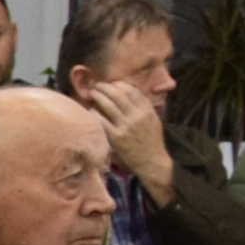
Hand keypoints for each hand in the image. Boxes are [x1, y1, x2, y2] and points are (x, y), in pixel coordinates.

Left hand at [79, 75, 171, 199]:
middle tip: (98, 85)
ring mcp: (126, 127)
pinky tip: (91, 109)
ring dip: (98, 96)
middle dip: (106, 87)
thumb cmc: (151, 140)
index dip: (119, 84)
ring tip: (93, 93)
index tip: (111, 83)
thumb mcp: (153, 119)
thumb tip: (127, 90)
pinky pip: (102, 121)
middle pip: (118, 95)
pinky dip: (95, 113)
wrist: (152, 161)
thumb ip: (142, 105)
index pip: (131, 90)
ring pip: (109, 105)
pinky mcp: (117, 138)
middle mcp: (137, 116)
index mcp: (147, 110)